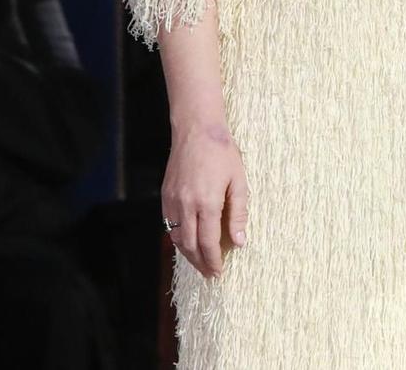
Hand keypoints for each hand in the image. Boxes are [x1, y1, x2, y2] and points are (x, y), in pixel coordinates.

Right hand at [163, 122, 247, 277]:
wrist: (197, 130)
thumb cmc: (222, 153)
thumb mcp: (238, 182)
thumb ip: (238, 214)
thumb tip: (240, 242)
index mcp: (207, 203)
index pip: (208, 243)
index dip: (213, 261)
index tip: (219, 272)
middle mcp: (186, 205)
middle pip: (190, 246)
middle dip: (200, 263)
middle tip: (210, 274)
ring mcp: (172, 201)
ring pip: (176, 238)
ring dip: (188, 254)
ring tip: (201, 262)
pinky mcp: (165, 196)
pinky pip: (169, 225)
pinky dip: (178, 238)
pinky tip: (188, 242)